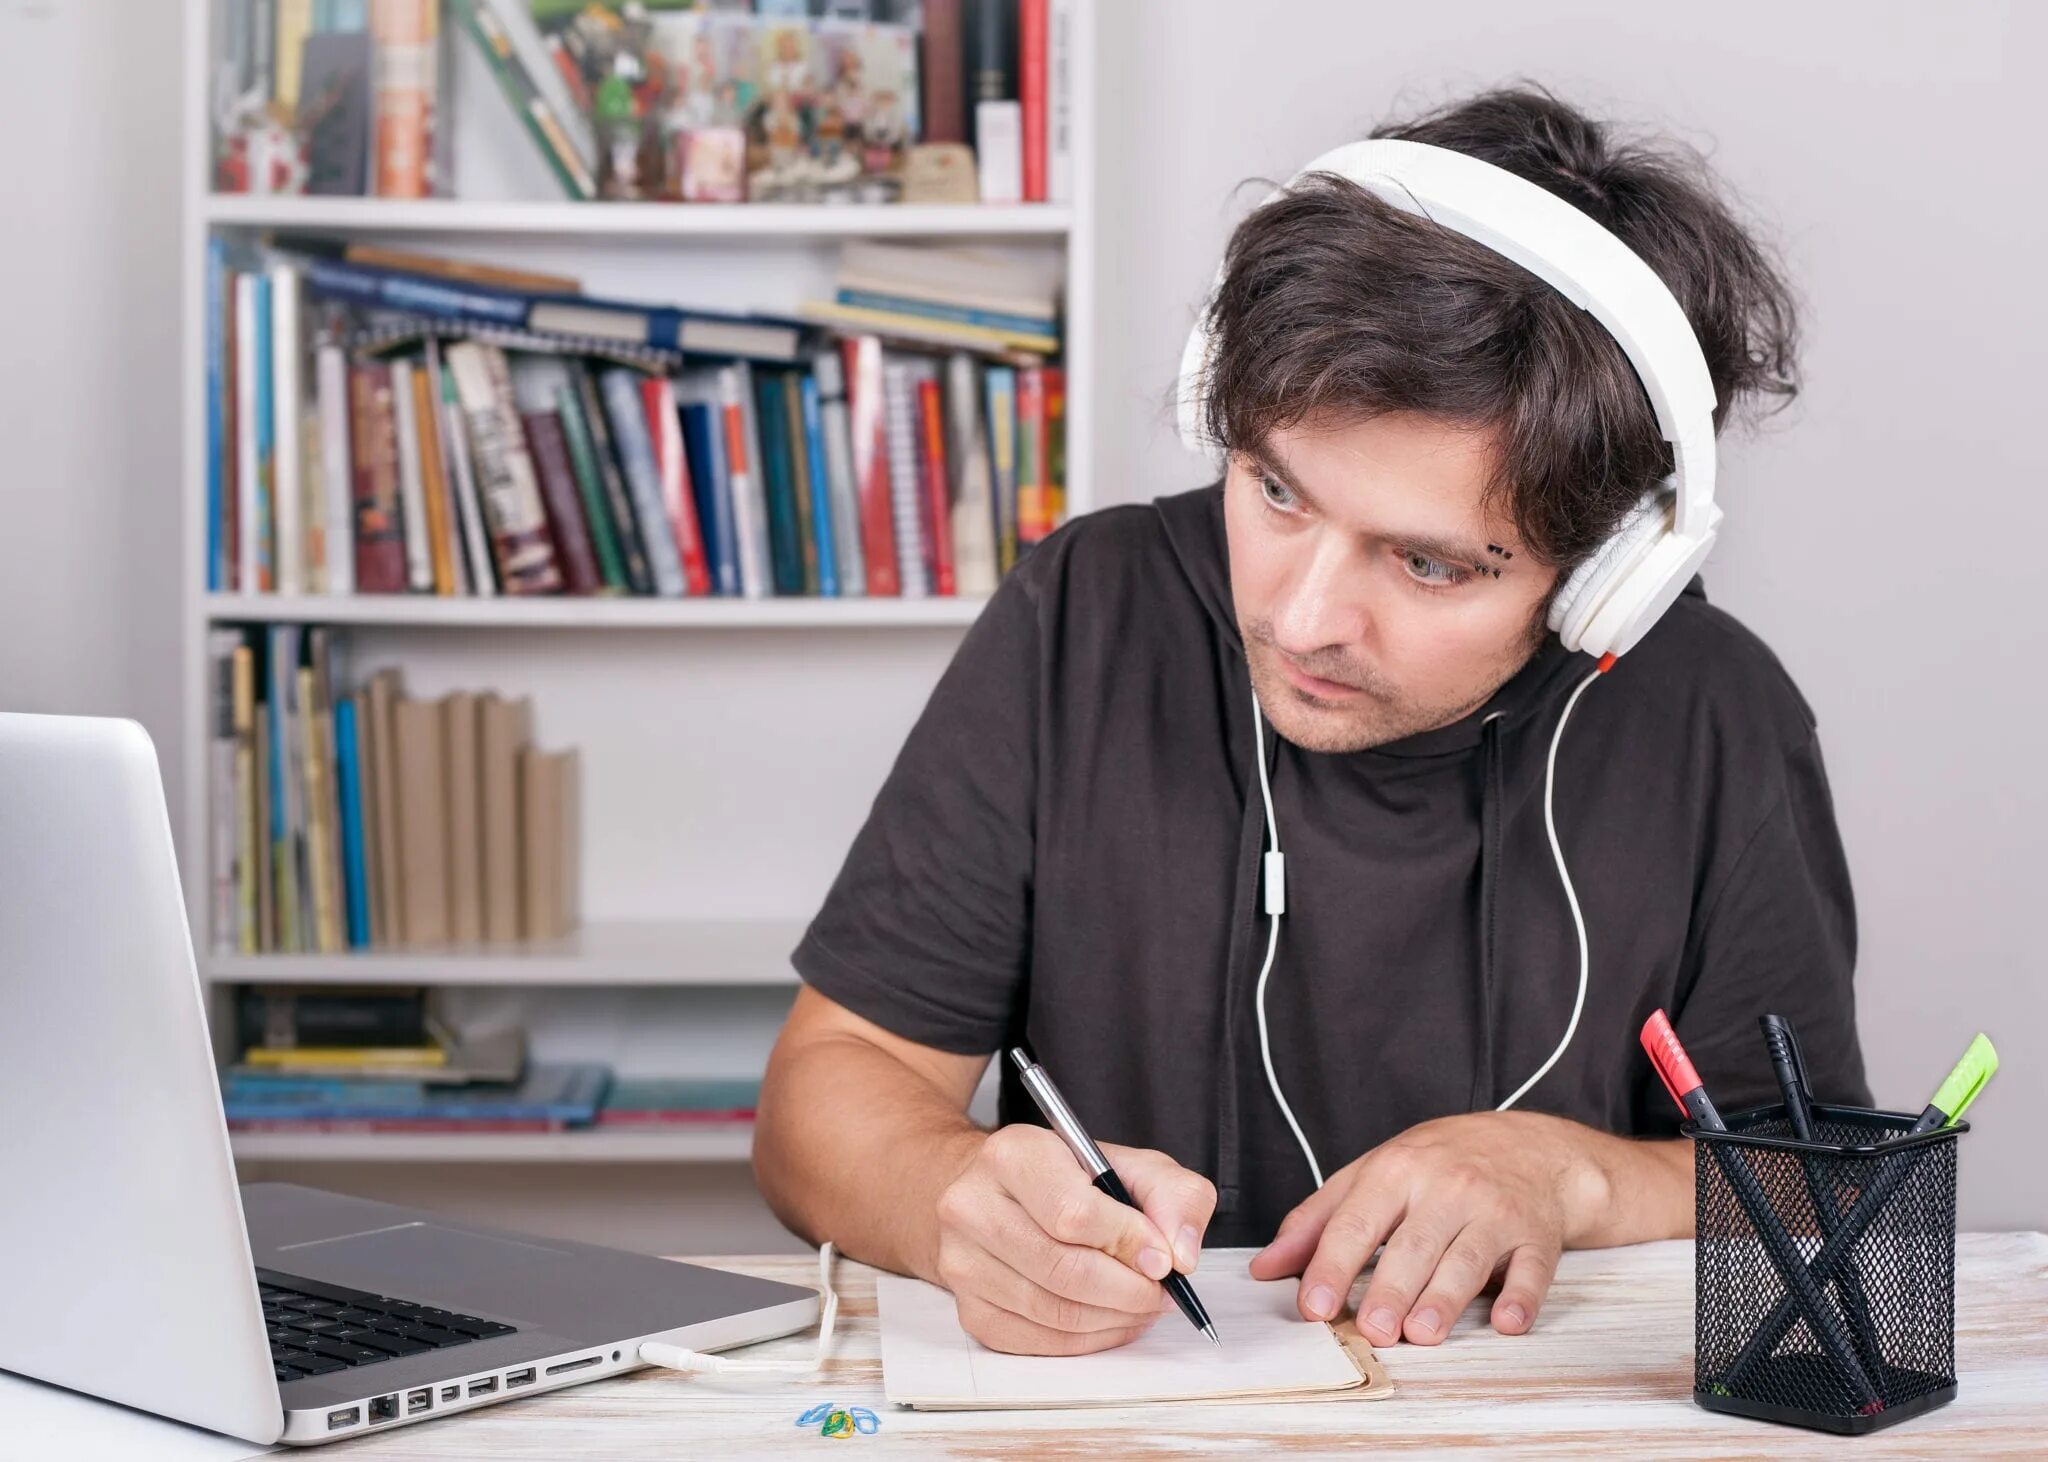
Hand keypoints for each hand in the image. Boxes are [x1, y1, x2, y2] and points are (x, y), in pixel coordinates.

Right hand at [931, 1124, 1216, 1355]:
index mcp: (1012, 1155)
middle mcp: (972, 1206)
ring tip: (1141, 1304)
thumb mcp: (1129, 1164)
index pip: (1073, 1213)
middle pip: (1064, 1271)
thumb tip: (1180, 1254)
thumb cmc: (1066, 1178)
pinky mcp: (969, 1308)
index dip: (1128, 1243)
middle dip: (1129, 1290)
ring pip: (1054, 1313)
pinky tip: (1109, 1319)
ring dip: (1114, 1318)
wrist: (997, 1192)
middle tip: (1161, 1292)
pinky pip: (1038, 1342)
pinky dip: (1087, 1340)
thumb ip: (1172, 1196)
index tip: (1162, 1258)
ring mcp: (962, 1262)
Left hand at [1249, 1112, 1671, 1346]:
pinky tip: (1507, 1321)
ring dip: (1445, 1299)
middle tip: (1372, 1331)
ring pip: (1467, 1258)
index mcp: (1396, 1171)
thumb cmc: (1437, 1165)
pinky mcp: (1536, 1235)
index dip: (1333, 1265)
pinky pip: (1531, 1269)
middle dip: (1391, 1289)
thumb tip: (1264, 1267)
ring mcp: (1494, 1211)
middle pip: (1413, 1245)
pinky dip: (1522, 1296)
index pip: (1357, 1222)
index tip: (1315, 1306)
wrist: (1528, 1147)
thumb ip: (1316, 1220)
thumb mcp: (1371, 1174)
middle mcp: (1445, 1188)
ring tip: (1423, 1334)